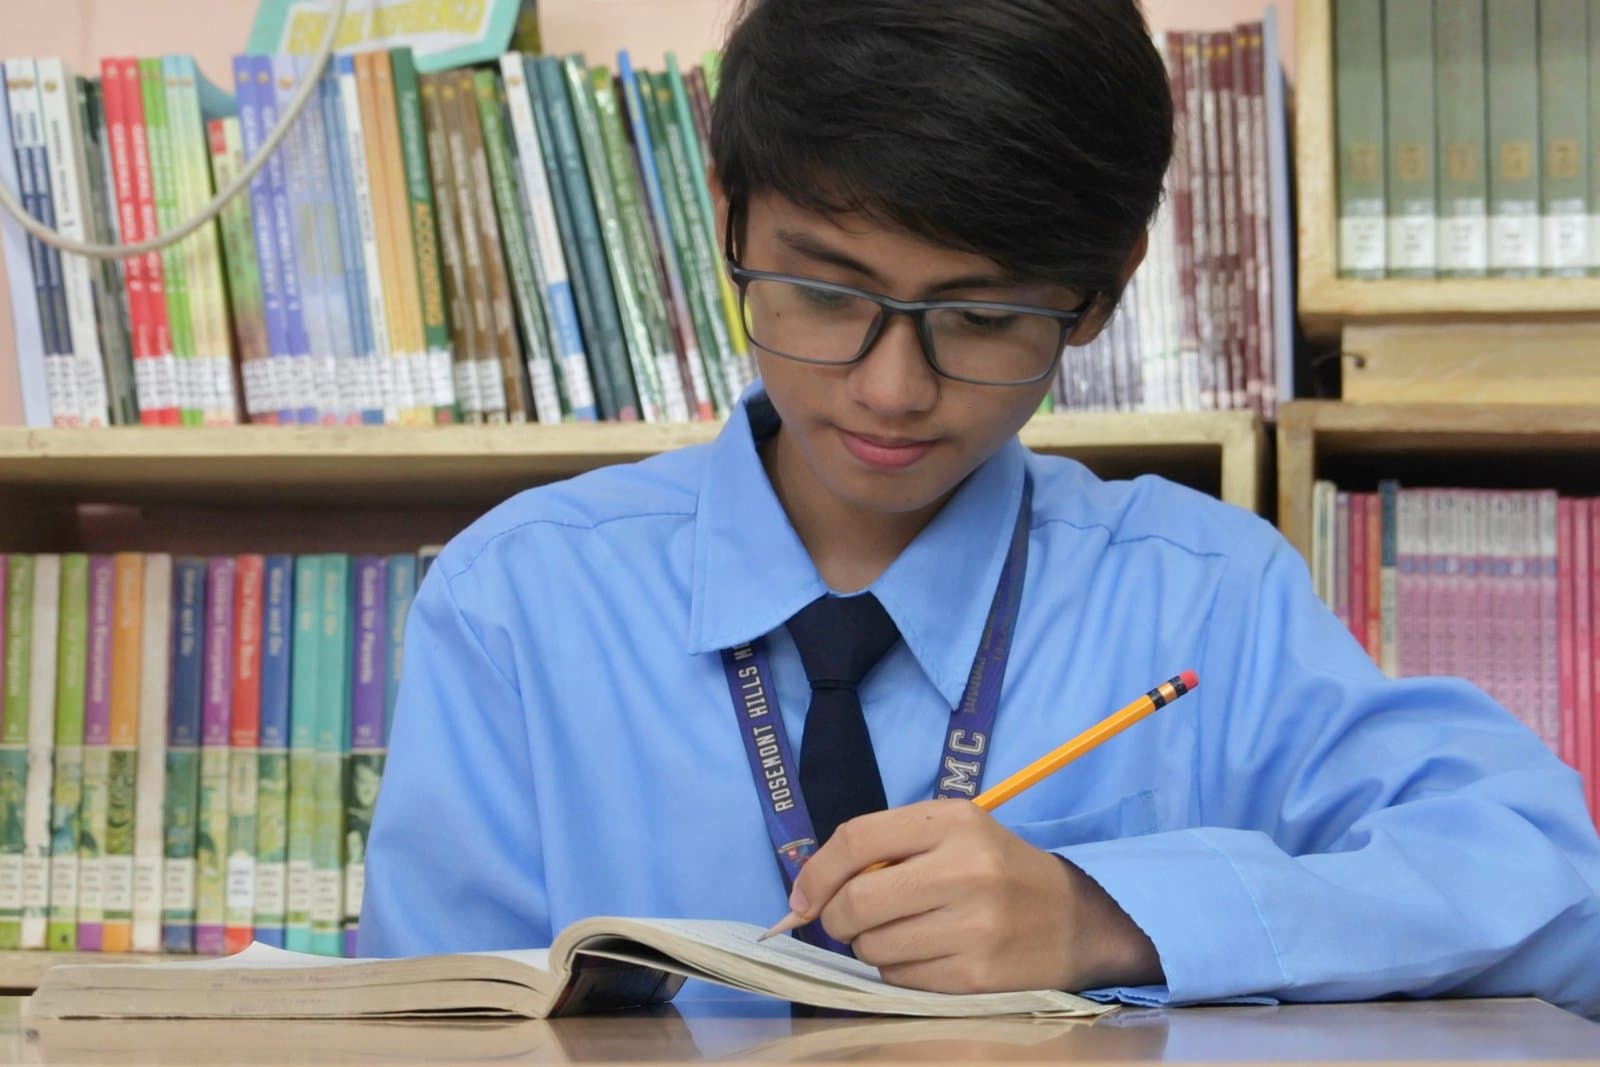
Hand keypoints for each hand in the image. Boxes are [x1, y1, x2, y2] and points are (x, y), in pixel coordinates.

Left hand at [789, 798, 1162, 993]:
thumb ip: (888, 847)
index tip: (800, 900)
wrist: (1076, 920)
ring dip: (872, 947)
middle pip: (858, 901)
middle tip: (849, 922)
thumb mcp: (953, 833)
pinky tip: (928, 956)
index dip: (816, 874)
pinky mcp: (977, 974)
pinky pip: (901, 979)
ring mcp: (974, 924)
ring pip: (874, 947)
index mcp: (953, 820)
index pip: (857, 839)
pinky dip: (900, 972)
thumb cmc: (997, 870)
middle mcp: (964, 868)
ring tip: (905, 934)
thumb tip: (809, 890)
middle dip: (838, 919)